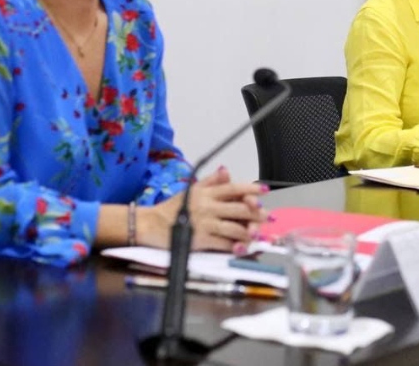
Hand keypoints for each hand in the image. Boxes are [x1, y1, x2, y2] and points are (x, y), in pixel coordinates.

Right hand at [141, 166, 268, 251]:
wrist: (150, 225)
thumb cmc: (171, 209)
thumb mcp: (191, 190)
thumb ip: (210, 181)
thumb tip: (226, 171)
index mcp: (206, 193)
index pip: (233, 188)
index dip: (251, 190)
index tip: (265, 191)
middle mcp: (207, 206)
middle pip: (238, 208)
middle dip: (256, 213)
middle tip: (268, 217)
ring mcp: (204, 223)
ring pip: (234, 226)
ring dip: (249, 232)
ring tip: (260, 234)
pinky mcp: (200, 239)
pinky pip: (222, 243)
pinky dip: (235, 246)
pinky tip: (243, 247)